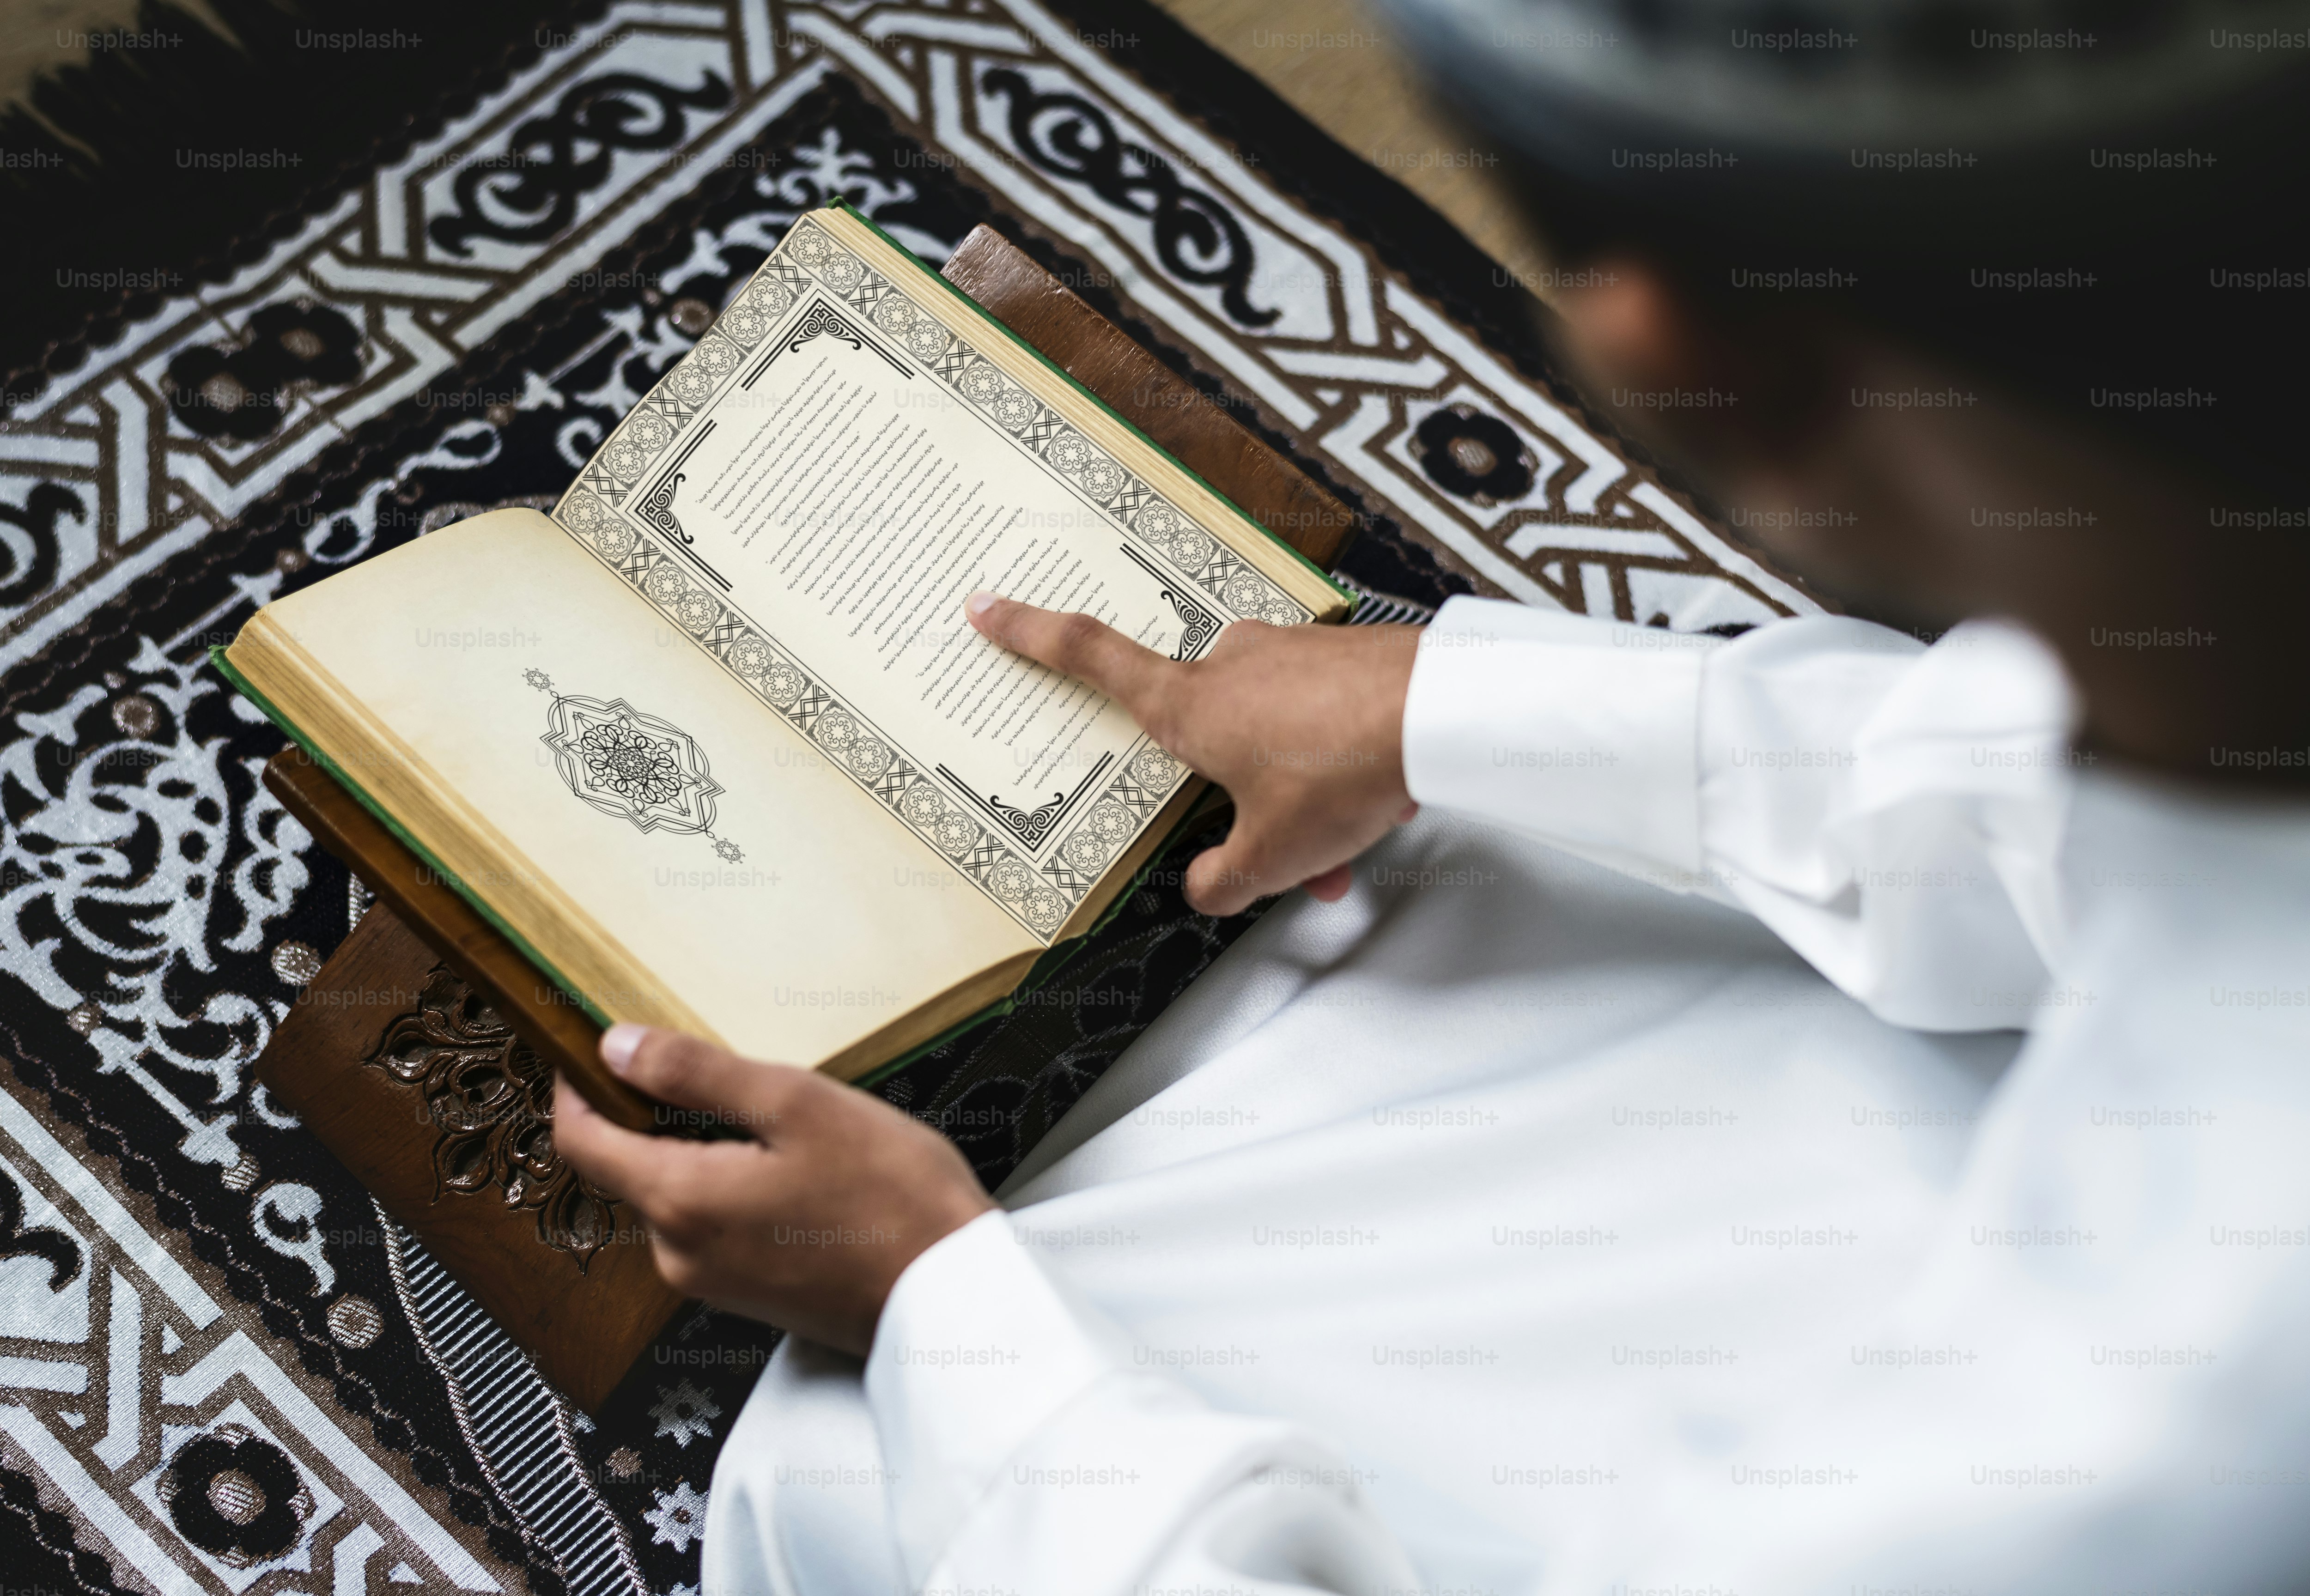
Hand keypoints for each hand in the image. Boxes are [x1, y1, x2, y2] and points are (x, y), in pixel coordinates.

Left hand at [552, 1024, 993, 1354]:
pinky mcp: (748, 1296)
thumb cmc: (888, 1194)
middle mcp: (677, 1253)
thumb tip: (615, 1046)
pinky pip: (713, 1226)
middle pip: (629, 1167)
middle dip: (651, 1112)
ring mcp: (712, 1282)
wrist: (950, 1298)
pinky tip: (792, 1165)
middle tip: (710, 1064)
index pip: (581, 1141)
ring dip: (699, 1149)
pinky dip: (730, 1185)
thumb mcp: (796, 1104)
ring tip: (770, 1114)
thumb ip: (696, 1074)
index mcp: (678, 1200)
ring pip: (676, 1195)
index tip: (591, 1045)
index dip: (574, 1087)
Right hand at [965, 593, 1421, 914]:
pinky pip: (1320, 722)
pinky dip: (1337, 772)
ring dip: (1300, 800)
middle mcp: (1231, 666)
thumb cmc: (1343, 771)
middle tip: (1283, 859)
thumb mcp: (1272, 855)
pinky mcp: (1341, 656)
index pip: (1091, 658)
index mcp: (1188, 704)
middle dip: (1240, 801)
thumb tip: (1204, 887)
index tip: (989, 607)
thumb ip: (1225, 879)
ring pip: (1274, 739)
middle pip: (1206, 737)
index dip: (1032, 635)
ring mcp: (1288, 653)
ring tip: (1345, 852)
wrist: (1444, 713)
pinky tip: (1378, 808)